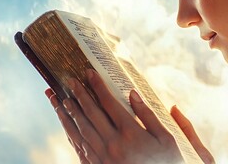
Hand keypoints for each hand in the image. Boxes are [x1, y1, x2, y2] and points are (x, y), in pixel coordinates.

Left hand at [46, 69, 213, 163]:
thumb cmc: (166, 162)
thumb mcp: (167, 140)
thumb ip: (148, 116)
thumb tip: (134, 94)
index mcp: (131, 133)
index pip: (109, 103)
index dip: (98, 86)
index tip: (89, 72)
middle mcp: (113, 144)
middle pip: (91, 114)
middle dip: (79, 95)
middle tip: (69, 80)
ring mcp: (103, 157)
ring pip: (80, 130)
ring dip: (69, 113)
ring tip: (60, 99)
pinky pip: (80, 148)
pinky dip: (71, 134)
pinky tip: (67, 125)